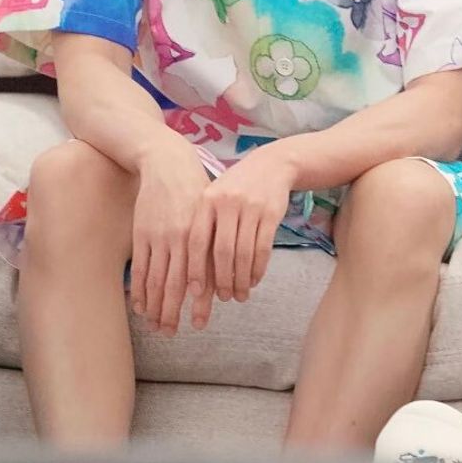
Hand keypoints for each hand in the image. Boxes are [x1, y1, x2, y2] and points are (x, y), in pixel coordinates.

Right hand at [130, 134, 212, 336]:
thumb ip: (212, 242)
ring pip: (155, 279)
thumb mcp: (210, 213)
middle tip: (172, 333)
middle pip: (175, 284)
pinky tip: (139, 304)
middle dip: (172, 311)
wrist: (167, 162)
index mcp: (200, 233)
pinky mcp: (141, 233)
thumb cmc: (195, 188)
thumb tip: (219, 274)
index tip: (198, 322)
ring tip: (155, 325)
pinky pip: (139, 267)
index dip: (198, 301)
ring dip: (154, 306)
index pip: (199, 275)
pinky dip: (139, 288)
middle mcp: (179, 238)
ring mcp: (157, 236)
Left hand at [187, 143, 297, 327]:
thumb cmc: (235, 187)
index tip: (194, 292)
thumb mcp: (214, 197)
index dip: (196, 268)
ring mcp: (251, 207)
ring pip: (245, 253)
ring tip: (239, 295)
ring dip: (242, 279)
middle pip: (222, 251)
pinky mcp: (271, 213)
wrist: (271, 164)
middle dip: (222, 280)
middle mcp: (227, 203)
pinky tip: (254, 280)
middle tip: (223, 298)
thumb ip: (203, 225)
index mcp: (207, 200)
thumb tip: (190, 269)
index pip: (197, 241)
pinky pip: (263, 249)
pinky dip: (258, 269)